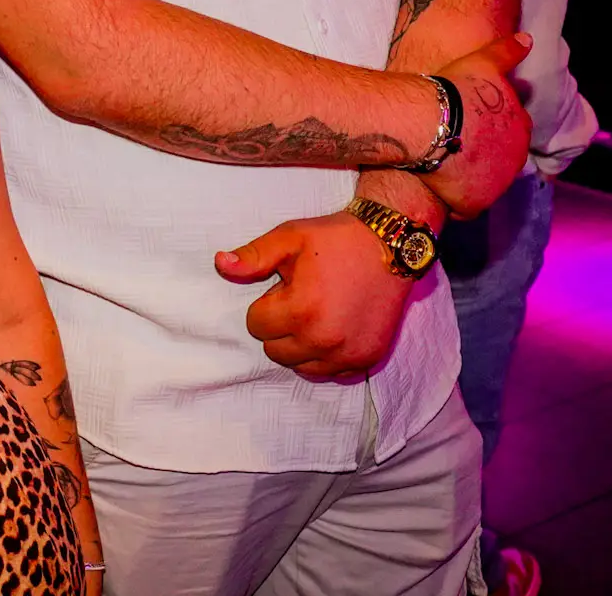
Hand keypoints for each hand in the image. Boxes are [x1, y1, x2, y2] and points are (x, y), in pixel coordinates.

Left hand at [215, 212, 413, 378]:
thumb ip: (252, 257)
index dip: (265, 303)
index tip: (284, 288)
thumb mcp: (289, 238)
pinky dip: (325, 357)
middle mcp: (325, 339)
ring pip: (300, 366)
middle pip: (274, 351)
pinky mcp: (368, 359)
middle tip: (301, 300)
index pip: (256, 325)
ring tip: (317, 313)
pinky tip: (333, 329)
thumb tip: (220, 264)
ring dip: (299, 345)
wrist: (391, 245)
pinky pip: (330, 373)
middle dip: (279, 327)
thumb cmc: (335, 240)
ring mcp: (348, 354)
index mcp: (301, 310)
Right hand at [426, 33, 532, 218]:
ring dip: (467, 178)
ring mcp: (497, 183)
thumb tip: (529, 39)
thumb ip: (507, 52)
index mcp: (520, 127)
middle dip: (479, 157)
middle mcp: (516, 159)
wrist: (429, 121)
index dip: (487, 131)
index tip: (468, 128)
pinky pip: (466, 207)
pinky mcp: (475, 202)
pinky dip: (454, 200)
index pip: (509, 133)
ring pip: (482, 184)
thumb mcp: (483, 64)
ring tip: (441, 166)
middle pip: (497, 161)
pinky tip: (436, 186)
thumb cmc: (454, 91)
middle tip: (450, 148)